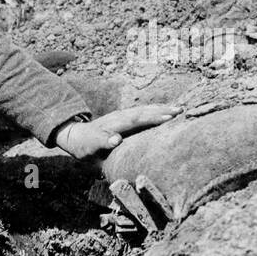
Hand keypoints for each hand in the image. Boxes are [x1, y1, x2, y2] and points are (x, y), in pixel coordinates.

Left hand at [54, 104, 181, 158]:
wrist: (77, 136)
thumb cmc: (85, 146)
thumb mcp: (89, 147)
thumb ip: (101, 142)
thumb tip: (116, 140)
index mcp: (112, 125)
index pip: (134, 120)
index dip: (150, 119)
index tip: (166, 118)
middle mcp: (118, 117)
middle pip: (142, 112)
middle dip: (161, 111)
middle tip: (180, 111)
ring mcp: (122, 115)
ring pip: (144, 110)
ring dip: (161, 108)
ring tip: (179, 109)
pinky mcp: (125, 117)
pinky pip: (142, 111)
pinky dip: (155, 110)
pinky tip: (168, 110)